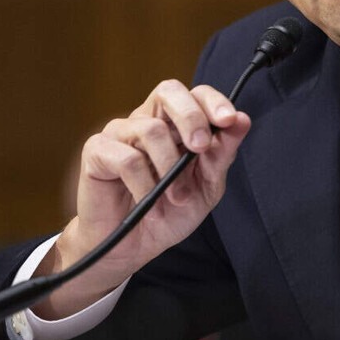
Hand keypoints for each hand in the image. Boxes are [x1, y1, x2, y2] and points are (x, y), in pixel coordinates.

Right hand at [32, 79, 251, 317]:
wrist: (133, 248)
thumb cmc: (169, 212)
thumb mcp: (207, 185)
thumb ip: (223, 153)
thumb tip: (242, 120)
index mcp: (177, 124)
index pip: (196, 94)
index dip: (214, 101)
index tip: (229, 120)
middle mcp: (148, 120)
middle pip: (169, 91)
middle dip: (191, 117)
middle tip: (201, 147)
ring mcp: (120, 133)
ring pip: (151, 129)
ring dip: (170, 167)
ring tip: (175, 196)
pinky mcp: (97, 151)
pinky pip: (127, 158)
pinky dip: (144, 184)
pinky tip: (147, 201)